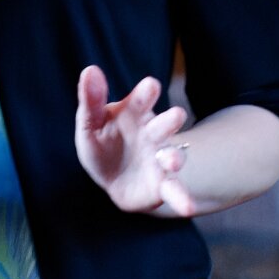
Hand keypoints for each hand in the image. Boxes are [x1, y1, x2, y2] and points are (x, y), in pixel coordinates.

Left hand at [73, 66, 195, 216]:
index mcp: (134, 114)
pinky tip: (188, 208)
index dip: (145, 93)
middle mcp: (152, 134)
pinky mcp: (162, 185)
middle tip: (177, 116)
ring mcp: (159, 159)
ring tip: (170, 160)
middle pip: (163, 125)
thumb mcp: (90, 123)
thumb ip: (91, 100)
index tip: (150, 86)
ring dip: (174, 158)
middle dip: (170, 121)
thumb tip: (90, 69)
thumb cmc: (102, 143)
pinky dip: (182, 198)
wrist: (113, 177)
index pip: (140, 100)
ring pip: (172, 157)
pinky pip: (174, 190)